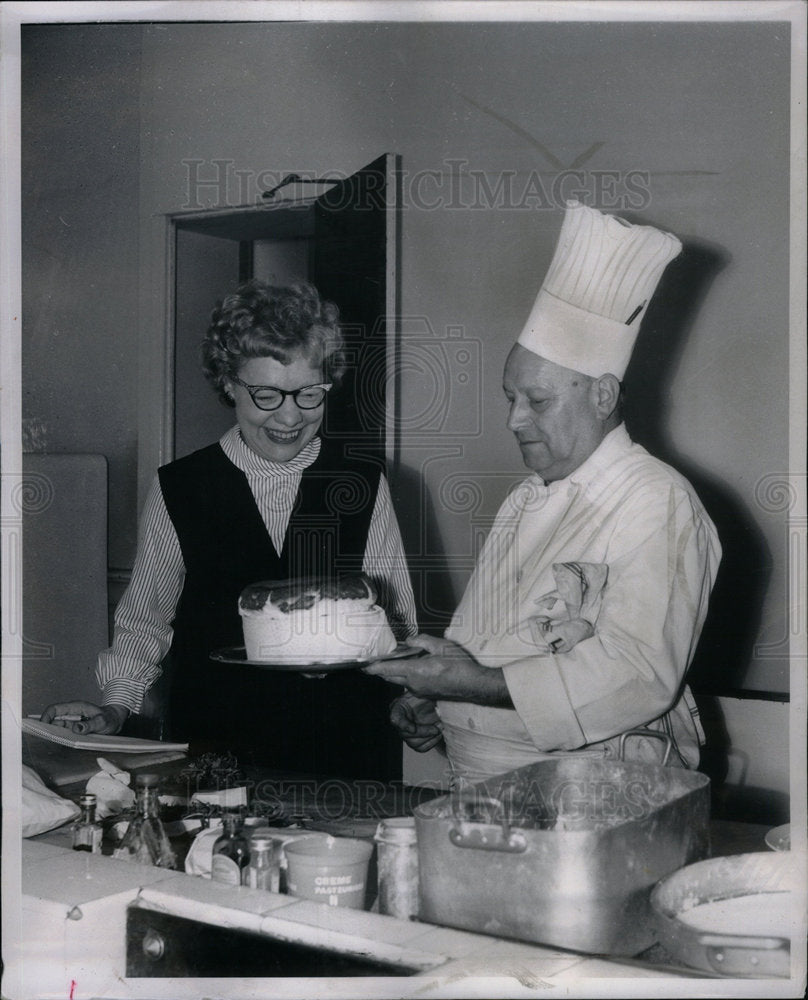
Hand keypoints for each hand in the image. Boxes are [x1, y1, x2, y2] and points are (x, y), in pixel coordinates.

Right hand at [40, 701, 129, 735]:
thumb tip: (75, 729)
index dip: (46, 716)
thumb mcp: (103, 722)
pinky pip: (65, 732)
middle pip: (54, 719)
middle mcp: (72, 714)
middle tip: (45, 738)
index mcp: (76, 707)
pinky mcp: (76, 728)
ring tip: (53, 743)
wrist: (116, 720)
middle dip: (48, 727)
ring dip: (55, 734)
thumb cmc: (110, 718)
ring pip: (58, 727)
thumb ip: (90, 725)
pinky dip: (62, 737)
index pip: (55, 709)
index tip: (42, 727)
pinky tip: (62, 743)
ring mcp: (73, 721)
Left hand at [364, 634, 511, 706]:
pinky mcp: (425, 693)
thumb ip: (422, 641)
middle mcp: (413, 683)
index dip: (373, 667)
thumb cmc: (460, 665)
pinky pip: (410, 684)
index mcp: (415, 671)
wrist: (473, 684)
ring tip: (406, 657)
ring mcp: (419, 690)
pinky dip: (408, 675)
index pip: (387, 669)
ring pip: (400, 680)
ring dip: (398, 670)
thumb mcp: (441, 645)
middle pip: (390, 676)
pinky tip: (419, 666)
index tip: (362, 665)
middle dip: (383, 668)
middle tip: (382, 656)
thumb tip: (410, 640)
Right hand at [390, 692, 443, 752]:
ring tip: (440, 728)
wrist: (436, 701)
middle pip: (406, 734)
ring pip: (414, 743)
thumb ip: (422, 691)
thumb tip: (424, 691)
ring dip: (429, 737)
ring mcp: (407, 733)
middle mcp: (401, 722)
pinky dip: (432, 742)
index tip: (413, 729)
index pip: (396, 719)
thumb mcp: (423, 690)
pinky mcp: (416, 740)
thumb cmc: (429, 694)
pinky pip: (421, 747)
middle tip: (438, 727)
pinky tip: (438, 734)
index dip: (403, 725)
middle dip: (424, 731)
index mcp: (399, 707)